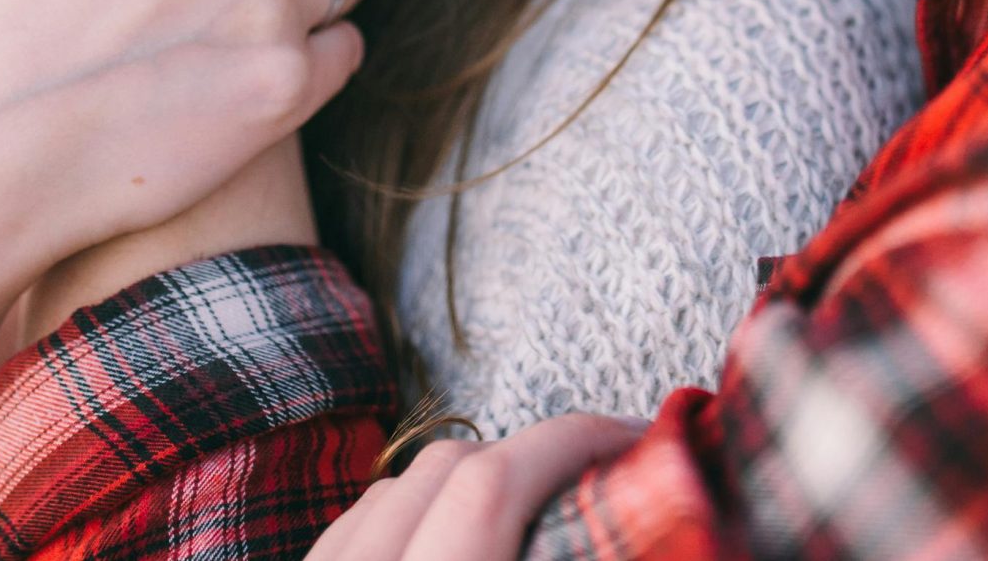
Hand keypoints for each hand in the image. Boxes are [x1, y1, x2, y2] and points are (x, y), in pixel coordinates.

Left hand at [306, 416, 647, 560]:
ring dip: (468, 481)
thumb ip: (564, 558)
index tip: (633, 438)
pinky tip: (452, 545)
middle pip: (445, 468)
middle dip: (530, 455)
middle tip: (597, 478)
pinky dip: (411, 516)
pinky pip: (354, 527)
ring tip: (530, 511)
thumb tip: (632, 528)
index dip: (571, 442)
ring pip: (393, 487)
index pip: (491, 484)